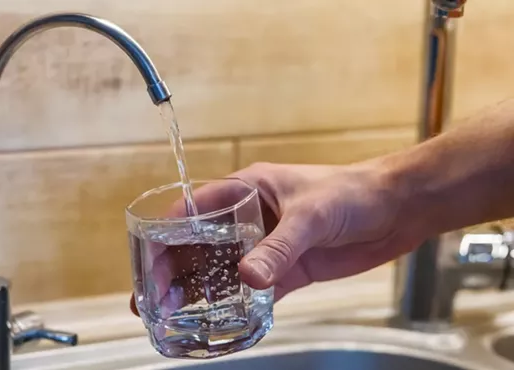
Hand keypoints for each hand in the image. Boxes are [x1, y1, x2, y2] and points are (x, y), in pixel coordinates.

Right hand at [130, 161, 422, 314]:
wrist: (395, 209)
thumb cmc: (352, 192)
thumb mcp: (311, 216)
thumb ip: (278, 248)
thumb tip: (247, 278)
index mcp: (246, 190)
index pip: (194, 211)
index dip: (167, 235)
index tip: (150, 262)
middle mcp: (250, 218)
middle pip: (200, 245)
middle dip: (175, 270)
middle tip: (154, 299)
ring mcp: (267, 246)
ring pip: (222, 270)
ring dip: (200, 291)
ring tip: (174, 315)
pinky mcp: (287, 269)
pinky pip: (254, 291)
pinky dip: (237, 306)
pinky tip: (218, 321)